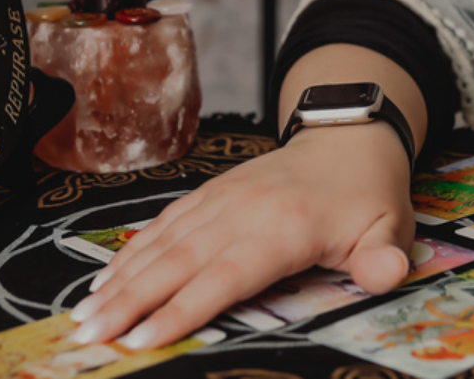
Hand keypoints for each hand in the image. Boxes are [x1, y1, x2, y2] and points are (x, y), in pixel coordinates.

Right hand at [67, 120, 415, 349]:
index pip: (226, 277)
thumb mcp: (389, 227)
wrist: (348, 135)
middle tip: (89, 335)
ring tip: (84, 314)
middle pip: (178, 262)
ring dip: (121, 279)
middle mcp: (243, 210)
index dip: (184, 309)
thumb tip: (389, 275)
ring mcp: (221, 198)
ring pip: (162, 242)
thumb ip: (382, 258)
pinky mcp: (210, 193)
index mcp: (285, 227)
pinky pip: (164, 224)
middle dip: (131, 301)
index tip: (145, 339)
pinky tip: (106, 278)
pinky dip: (132, 252)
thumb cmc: (367, 192)